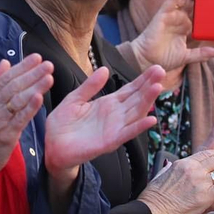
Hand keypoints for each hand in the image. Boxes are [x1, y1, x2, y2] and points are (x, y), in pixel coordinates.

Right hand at [0, 56, 52, 184]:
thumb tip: (5, 62)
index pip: (7, 77)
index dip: (22, 66)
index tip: (37, 57)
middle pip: (14, 86)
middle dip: (32, 74)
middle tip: (48, 64)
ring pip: (18, 100)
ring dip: (34, 87)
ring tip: (49, 77)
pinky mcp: (6, 134)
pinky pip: (19, 119)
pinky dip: (29, 108)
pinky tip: (39, 98)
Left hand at [42, 64, 164, 174]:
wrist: (52, 146)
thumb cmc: (63, 125)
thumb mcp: (75, 99)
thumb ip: (90, 86)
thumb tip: (105, 69)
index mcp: (108, 104)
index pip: (130, 89)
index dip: (143, 79)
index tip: (156, 68)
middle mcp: (115, 115)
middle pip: (137, 98)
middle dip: (149, 85)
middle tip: (161, 71)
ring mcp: (114, 128)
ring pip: (136, 113)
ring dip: (147, 101)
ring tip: (158, 87)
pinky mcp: (109, 142)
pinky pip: (127, 133)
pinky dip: (139, 127)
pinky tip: (151, 119)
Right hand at [128, 0, 213, 71]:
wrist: (148, 61)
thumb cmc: (164, 58)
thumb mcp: (187, 56)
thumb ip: (202, 53)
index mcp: (186, 26)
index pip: (198, 10)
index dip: (207, 2)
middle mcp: (179, 18)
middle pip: (192, 0)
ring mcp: (171, 15)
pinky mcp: (162, 15)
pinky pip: (170, 1)